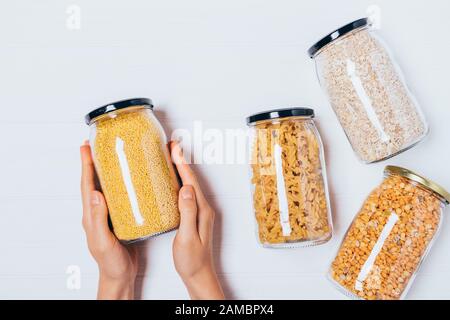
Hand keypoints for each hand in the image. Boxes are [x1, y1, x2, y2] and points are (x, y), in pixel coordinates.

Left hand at [80, 141, 137, 299]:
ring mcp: (110, 215)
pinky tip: (132, 181)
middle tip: (99, 146)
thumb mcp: (103, 241)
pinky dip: (124, 185)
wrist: (120, 274)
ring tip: (115, 157)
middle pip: (96, 182)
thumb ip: (98, 220)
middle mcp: (99, 212)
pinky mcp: (122, 218)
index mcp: (91, 216)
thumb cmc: (110, 262)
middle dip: (95, 163)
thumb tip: (96, 195)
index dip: (86, 165)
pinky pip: (122, 197)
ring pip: (109, 188)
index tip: (86, 148)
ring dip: (109, 172)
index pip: (87, 185)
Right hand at [170, 142, 224, 299]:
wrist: (199, 274)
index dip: (182, 164)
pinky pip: (187, 194)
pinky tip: (172, 181)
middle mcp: (204, 208)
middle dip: (181, 161)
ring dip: (181, 170)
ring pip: (189, 185)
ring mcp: (200, 212)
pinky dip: (179, 182)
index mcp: (202, 210)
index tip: (175, 149)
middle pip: (191, 179)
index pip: (191, 182)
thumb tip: (186, 189)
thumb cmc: (192, 260)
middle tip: (171, 147)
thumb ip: (187, 213)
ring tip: (170, 158)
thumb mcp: (187, 237)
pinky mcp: (195, 216)